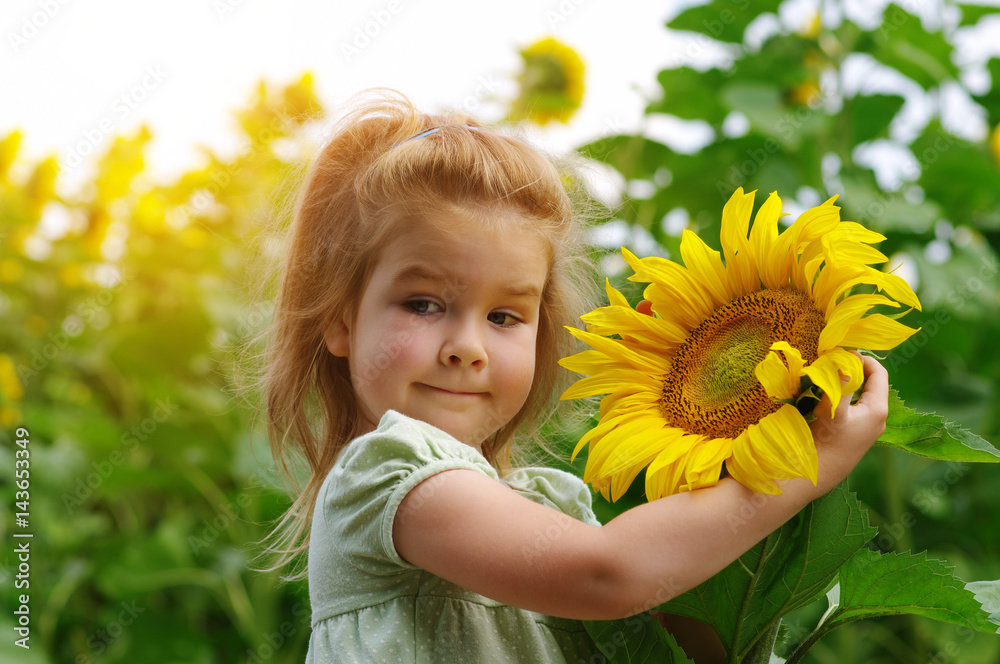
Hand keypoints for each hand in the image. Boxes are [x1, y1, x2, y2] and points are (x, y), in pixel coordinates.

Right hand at [809, 353, 887, 492]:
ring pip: (859, 395)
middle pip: (869, 383)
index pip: (879, 373)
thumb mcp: (833, 409)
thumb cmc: (828, 440)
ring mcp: (867, 426)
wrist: (819, 472)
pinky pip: (852, 406)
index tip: (842, 352)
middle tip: (831, 362)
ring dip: (845, 383)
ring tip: (825, 378)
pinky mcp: (855, 433)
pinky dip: (841, 396)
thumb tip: (843, 359)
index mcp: (877, 408)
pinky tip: (823, 398)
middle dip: (852, 370)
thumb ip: (840, 383)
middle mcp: (877, 417)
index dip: (863, 358)